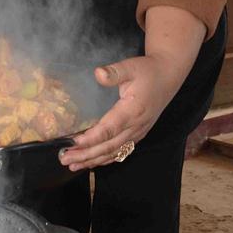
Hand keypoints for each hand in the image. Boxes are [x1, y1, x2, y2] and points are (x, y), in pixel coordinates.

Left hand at [58, 55, 182, 171]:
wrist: (168, 77)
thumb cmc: (148, 71)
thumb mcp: (131, 67)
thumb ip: (114, 72)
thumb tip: (98, 73)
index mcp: (133, 111)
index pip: (109, 129)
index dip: (91, 138)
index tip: (73, 143)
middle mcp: (136, 126)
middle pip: (109, 146)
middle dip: (86, 154)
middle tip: (65, 158)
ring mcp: (138, 133)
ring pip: (114, 152)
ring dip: (93, 160)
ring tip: (73, 165)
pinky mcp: (138, 134)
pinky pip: (121, 151)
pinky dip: (105, 159)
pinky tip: (92, 163)